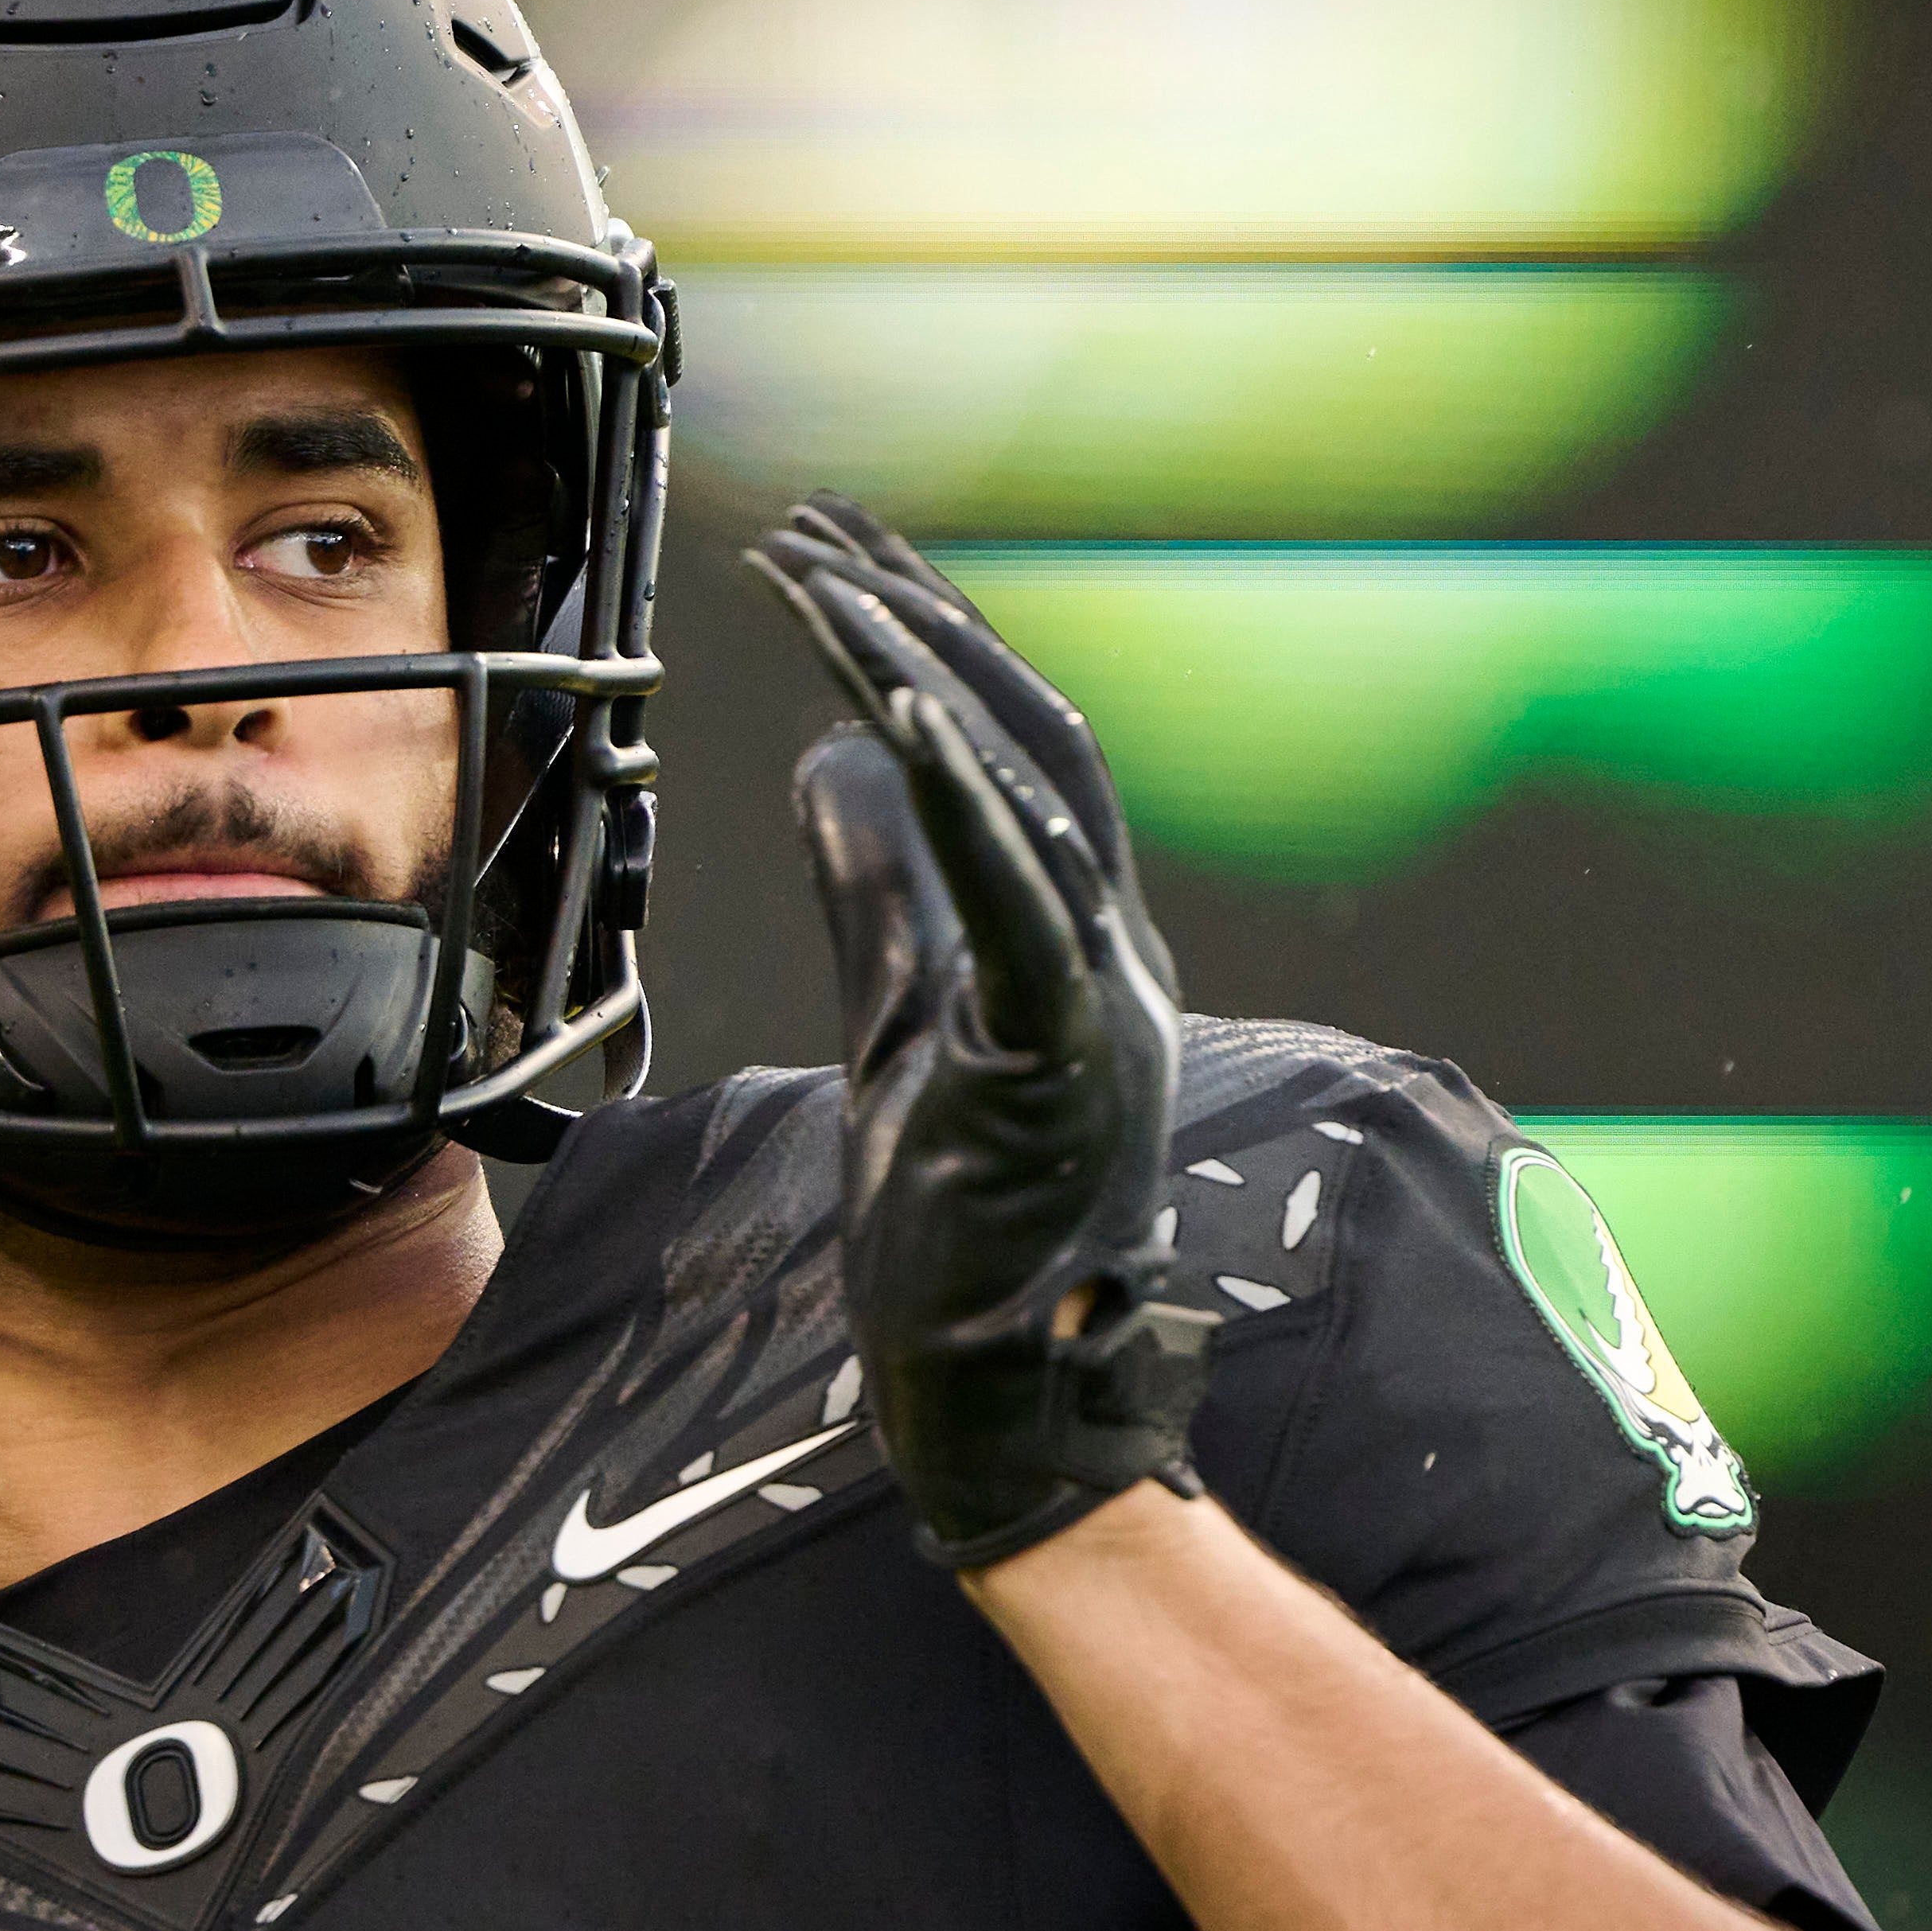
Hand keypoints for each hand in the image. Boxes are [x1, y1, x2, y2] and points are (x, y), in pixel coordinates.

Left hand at [753, 498, 1214, 1572]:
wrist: (1000, 1397)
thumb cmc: (957, 1223)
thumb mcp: (897, 1016)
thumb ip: (881, 891)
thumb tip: (833, 754)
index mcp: (1084, 942)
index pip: (1019, 750)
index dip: (936, 637)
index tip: (844, 552)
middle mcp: (1114, 953)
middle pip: (1033, 739)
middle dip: (924, 619)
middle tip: (816, 533)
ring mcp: (1105, 1006)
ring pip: (1033, 796)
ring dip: (927, 676)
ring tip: (830, 587)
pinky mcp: (1066, 1068)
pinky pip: (1026, 914)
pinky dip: (966, 808)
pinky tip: (895, 718)